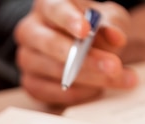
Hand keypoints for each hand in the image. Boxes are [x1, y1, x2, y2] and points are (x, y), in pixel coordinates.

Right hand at [14, 0, 136, 105]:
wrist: (82, 50)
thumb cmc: (92, 29)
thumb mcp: (108, 20)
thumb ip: (112, 26)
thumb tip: (116, 37)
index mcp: (47, 5)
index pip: (55, 9)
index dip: (70, 20)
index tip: (87, 31)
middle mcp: (30, 30)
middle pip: (52, 44)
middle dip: (85, 58)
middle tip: (113, 67)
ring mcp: (27, 58)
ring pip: (56, 71)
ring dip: (90, 78)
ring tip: (117, 78)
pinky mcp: (30, 83)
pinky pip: (53, 92)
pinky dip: (79, 93)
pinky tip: (97, 89)